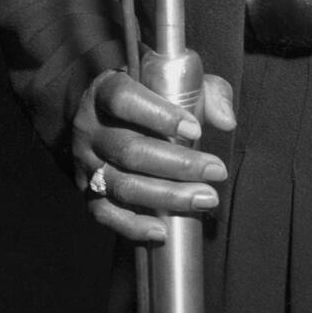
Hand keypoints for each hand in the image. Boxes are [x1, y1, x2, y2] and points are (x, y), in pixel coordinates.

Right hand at [72, 68, 236, 242]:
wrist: (103, 114)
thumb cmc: (151, 95)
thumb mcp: (178, 81)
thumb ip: (208, 93)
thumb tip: (227, 122)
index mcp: (105, 90)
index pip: (125, 100)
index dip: (160, 116)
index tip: (196, 130)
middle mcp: (90, 128)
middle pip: (130, 151)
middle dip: (179, 165)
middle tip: (218, 171)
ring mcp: (85, 162)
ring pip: (122, 185)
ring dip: (167, 196)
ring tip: (206, 199)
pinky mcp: (86, 191)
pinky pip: (104, 214)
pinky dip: (133, 226)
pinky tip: (163, 231)